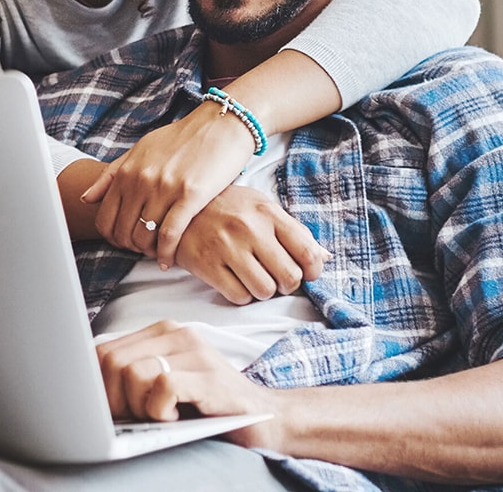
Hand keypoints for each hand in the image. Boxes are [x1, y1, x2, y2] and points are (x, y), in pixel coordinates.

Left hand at [82, 108, 256, 261]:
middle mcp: (141, 180)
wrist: (219, 125)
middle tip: (142, 251)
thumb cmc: (181, 139)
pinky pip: (170, 234)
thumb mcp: (140, 150)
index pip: (105, 218)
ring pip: (145, 236)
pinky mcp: (190, 196)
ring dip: (148, 252)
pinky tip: (169, 260)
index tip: (123, 243)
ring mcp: (164, 188)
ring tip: (155, 255)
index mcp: (127, 171)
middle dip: (130, 248)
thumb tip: (85, 199)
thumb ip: (112, 175)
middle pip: (123, 231)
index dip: (111, 238)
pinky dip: (166, 253)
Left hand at [95, 321, 288, 450]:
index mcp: (161, 332)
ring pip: (132, 372)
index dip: (96, 385)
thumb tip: (86, 391)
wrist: (267, 419)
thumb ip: (131, 377)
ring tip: (160, 417)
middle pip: (111, 360)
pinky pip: (162, 386)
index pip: (103, 350)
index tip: (108, 410)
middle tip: (135, 418)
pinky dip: (159, 410)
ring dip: (137, 407)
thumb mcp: (162, 385)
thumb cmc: (209, 407)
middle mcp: (178, 334)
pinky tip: (174, 418)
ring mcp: (196, 353)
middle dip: (112, 398)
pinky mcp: (209, 378)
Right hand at [175, 186, 329, 303]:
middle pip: (289, 276)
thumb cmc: (227, 207)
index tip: (306, 273)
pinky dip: (242, 296)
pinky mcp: (206, 264)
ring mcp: (226, 247)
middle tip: (277, 279)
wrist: (178, 206)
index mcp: (268, 213)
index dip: (313, 270)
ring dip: (264, 292)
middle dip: (287, 284)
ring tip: (255, 279)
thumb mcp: (261, 207)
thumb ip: (293, 231)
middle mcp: (249, 229)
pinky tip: (236, 282)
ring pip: (265, 290)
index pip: (307, 251)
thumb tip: (325, 258)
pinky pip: (238, 296)